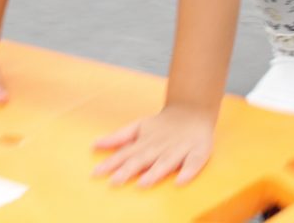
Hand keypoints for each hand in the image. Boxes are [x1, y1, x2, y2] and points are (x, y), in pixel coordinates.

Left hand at [92, 105, 214, 186]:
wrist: (192, 110)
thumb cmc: (161, 126)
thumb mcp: (137, 128)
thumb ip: (118, 138)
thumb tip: (94, 145)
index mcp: (145, 142)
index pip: (125, 153)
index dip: (111, 163)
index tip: (96, 173)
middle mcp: (160, 146)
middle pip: (143, 159)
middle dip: (129, 170)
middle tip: (114, 182)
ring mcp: (179, 149)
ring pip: (166, 162)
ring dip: (155, 173)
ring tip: (143, 183)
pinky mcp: (198, 151)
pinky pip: (194, 162)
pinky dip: (188, 171)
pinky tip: (181, 181)